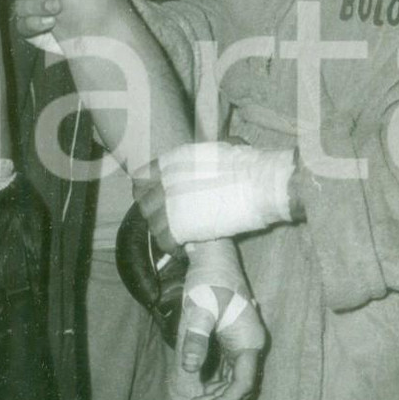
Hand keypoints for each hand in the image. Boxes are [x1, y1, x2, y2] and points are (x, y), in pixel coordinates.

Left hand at [135, 142, 295, 245]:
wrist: (257, 184)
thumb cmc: (245, 165)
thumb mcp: (217, 151)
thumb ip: (203, 157)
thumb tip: (213, 154)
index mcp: (170, 163)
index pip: (141, 179)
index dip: (146, 191)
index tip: (156, 198)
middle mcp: (164, 183)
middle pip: (144, 204)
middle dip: (154, 212)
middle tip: (168, 219)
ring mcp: (169, 207)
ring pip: (152, 225)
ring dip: (163, 231)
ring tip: (177, 235)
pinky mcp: (178, 229)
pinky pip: (164, 243)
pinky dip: (172, 248)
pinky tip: (182, 248)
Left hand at [185, 288, 266, 399]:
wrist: (213, 258)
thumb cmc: (208, 280)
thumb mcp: (198, 309)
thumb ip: (194, 339)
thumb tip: (188, 369)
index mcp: (249, 341)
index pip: (243, 383)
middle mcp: (251, 345)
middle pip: (240, 386)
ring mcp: (243, 344)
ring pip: (234, 381)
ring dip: (216, 396)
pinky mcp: (233, 341)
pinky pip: (229, 371)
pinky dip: (215, 383)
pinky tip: (198, 391)